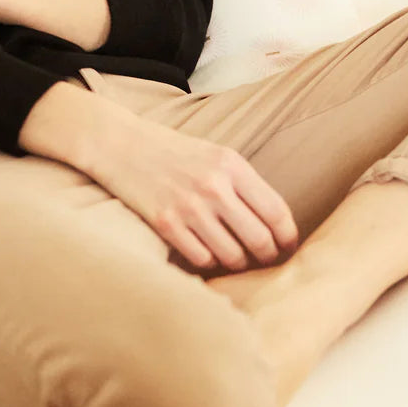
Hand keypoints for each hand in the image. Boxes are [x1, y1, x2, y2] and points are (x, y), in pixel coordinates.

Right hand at [82, 93, 299, 271]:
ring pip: (232, 255)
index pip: (276, 211)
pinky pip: (201, 259)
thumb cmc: (170, 150)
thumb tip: (274, 223)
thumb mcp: (214, 154)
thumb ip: (243, 183)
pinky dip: (208, 261)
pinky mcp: (165, 223)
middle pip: (259, 239)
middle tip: (264, 259)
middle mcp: (214, 186)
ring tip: (233, 257)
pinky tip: (204, 252)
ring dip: (237, 262)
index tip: (287, 247)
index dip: (288, 237)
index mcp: (231, 165)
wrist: (119, 144)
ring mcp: (188, 206)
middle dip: (267, 255)